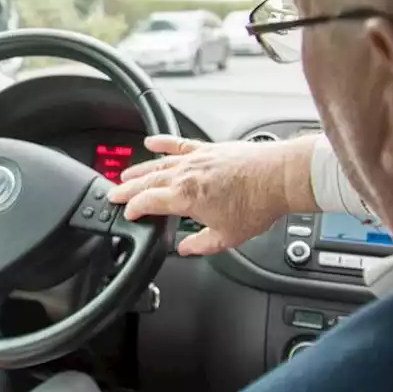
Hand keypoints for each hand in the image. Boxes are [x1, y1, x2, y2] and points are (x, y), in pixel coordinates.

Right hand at [108, 135, 318, 255]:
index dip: (134, 210)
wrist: (278, 178)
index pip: (148, 203)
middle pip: (146, 182)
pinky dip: (163, 142)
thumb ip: (201, 245)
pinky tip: (150, 142)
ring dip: (139, 170)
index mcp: (185, 198)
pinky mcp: (207, 149)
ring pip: (158, 164)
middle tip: (114, 194)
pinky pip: (178, 143)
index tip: (128, 214)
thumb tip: (185, 249)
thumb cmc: (257, 204)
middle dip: (127, 189)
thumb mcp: (227, 236)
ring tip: (126, 175)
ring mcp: (195, 160)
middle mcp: (185, 175)